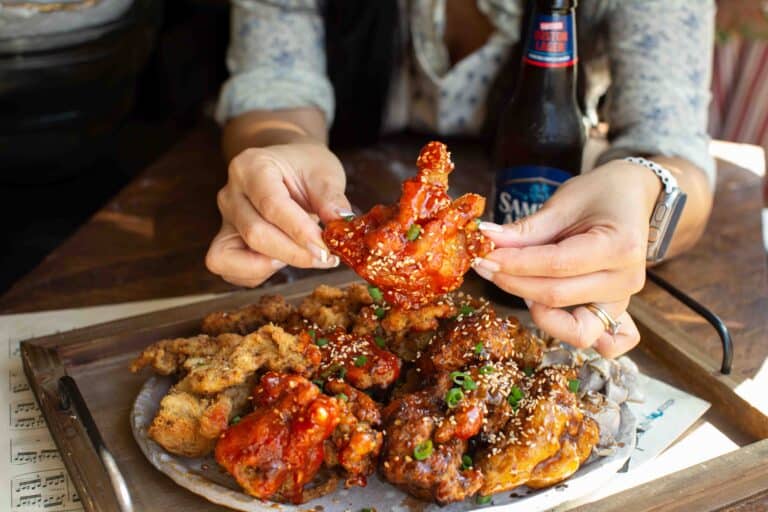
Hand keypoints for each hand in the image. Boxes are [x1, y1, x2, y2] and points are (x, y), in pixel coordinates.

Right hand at [206, 143, 351, 286]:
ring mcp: (225, 220)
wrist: (287, 169)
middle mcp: (231, 193)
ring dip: (273, 266)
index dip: (300, 231)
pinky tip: (285, 260)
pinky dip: (260, 274)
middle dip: (293, 254)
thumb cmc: (305, 168)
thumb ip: (331, 199)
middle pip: (255, 234)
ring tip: (301, 255)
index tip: (325, 249)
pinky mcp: (225, 242)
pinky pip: (233, 270)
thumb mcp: (325, 173)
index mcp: (252, 167)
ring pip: (235, 257)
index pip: (271, 205)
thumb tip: (341, 224)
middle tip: (326, 258)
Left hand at [473, 160, 661, 357]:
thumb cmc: (601, 194)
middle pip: (558, 296)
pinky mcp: (616, 312)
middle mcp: (626, 281)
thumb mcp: (563, 203)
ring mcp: (624, 301)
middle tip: (485, 265)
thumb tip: (486, 239)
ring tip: (515, 282)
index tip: (484, 255)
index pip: (556, 265)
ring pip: (574, 328)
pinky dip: (574, 333)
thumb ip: (526, 230)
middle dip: (513, 283)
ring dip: (536, 310)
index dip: (514, 263)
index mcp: (620, 246)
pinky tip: (547, 313)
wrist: (633, 197)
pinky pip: (601, 342)